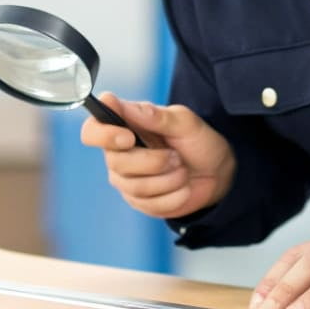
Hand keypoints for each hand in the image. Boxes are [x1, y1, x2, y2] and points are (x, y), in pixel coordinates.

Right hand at [79, 92, 235, 218]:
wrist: (217, 172)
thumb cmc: (198, 141)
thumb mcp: (185, 122)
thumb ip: (154, 114)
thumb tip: (120, 103)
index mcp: (125, 126)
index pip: (92, 130)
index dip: (103, 135)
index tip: (128, 137)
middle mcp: (119, 153)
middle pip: (116, 163)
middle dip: (153, 161)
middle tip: (176, 156)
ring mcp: (127, 180)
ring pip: (135, 187)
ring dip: (168, 179)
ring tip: (182, 170)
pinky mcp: (139, 202)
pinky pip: (150, 205)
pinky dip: (174, 196)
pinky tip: (183, 187)